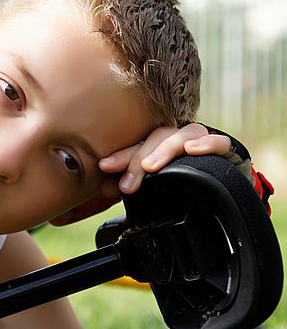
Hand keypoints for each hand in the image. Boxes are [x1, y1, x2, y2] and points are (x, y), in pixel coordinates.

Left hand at [97, 122, 231, 194]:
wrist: (221, 195)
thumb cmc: (177, 186)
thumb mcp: (147, 187)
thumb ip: (126, 185)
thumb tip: (104, 187)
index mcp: (157, 145)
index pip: (137, 144)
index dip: (121, 155)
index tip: (104, 166)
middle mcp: (178, 139)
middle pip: (158, 137)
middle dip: (139, 158)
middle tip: (127, 184)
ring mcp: (201, 142)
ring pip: (185, 133)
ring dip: (166, 149)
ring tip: (151, 167)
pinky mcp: (225, 151)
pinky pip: (220, 142)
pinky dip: (207, 143)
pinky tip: (193, 150)